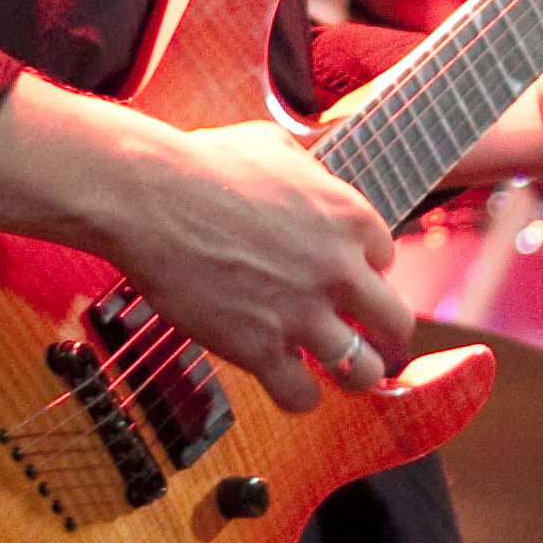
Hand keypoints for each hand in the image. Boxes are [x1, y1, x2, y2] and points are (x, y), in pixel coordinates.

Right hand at [0, 86, 420, 418]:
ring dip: (354, 373)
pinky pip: (302, 396)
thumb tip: (313, 178)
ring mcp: (301, 314)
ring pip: (362, 370)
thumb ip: (308, 171)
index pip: (385, 258)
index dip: (362, 269)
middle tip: (365, 332)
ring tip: (339, 371)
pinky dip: (299, 395)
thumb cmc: (202, 163)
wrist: (148, 197)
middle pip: (394, 322)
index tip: (341, 275)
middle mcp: (336, 270)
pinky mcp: (260, 348)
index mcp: (348, 217)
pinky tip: (288, 382)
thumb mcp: (273, 146)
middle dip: (381, 329)